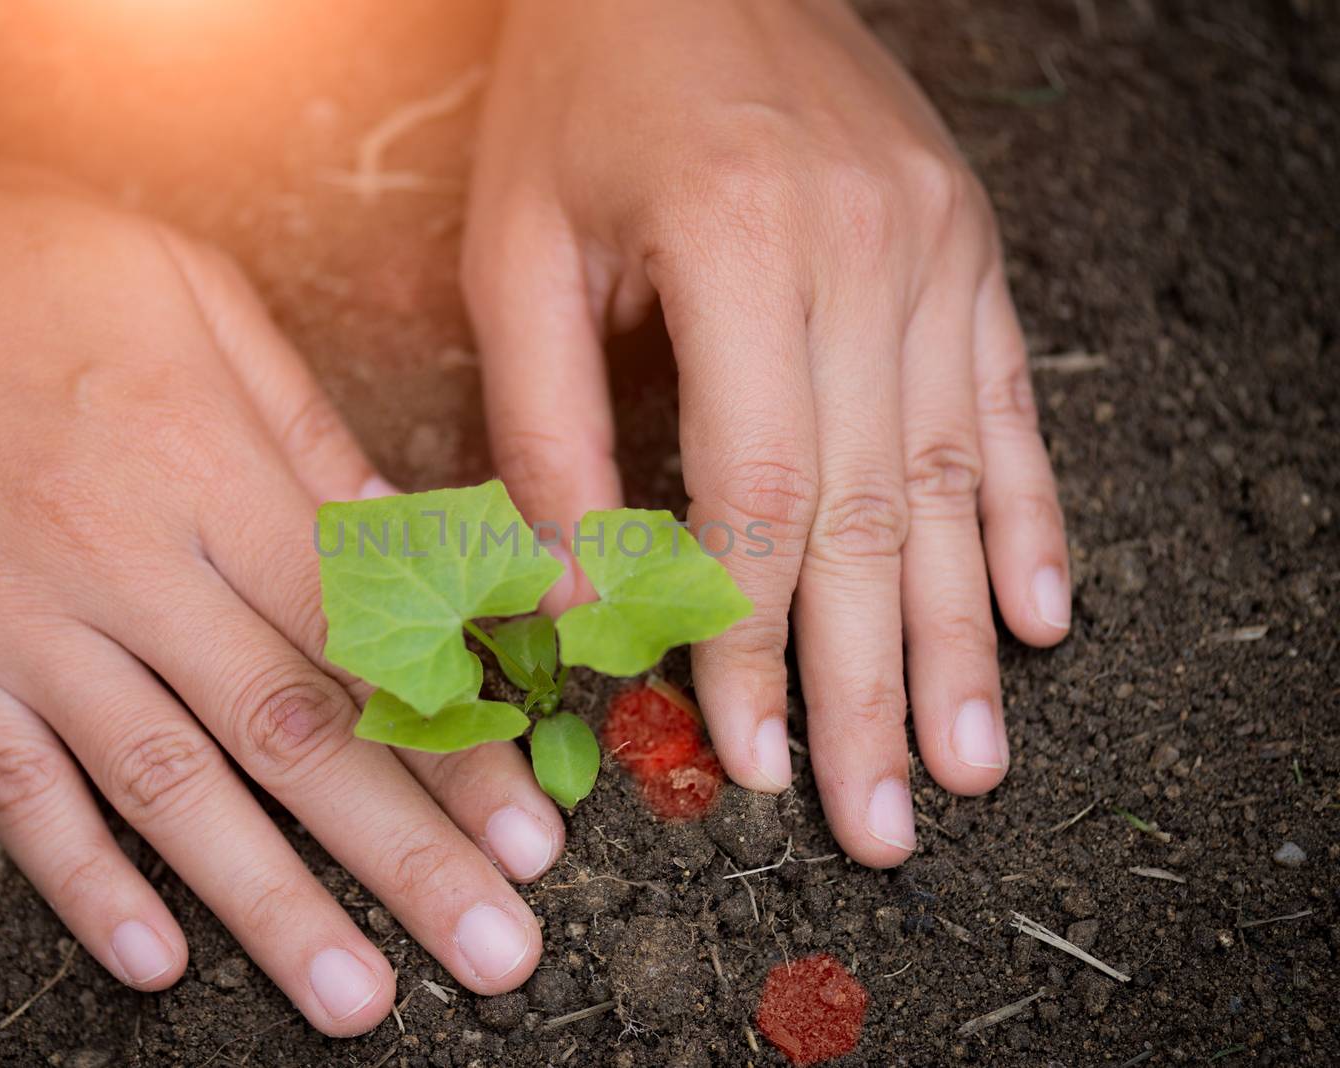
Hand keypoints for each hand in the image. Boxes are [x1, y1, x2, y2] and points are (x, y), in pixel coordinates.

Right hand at [0, 70, 559, 1034]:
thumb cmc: (22, 259)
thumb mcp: (197, 297)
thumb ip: (307, 432)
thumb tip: (408, 536)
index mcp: (209, 467)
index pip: (364, 635)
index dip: (455, 741)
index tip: (526, 830)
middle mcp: (124, 560)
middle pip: (290, 732)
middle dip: (405, 852)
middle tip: (493, 950)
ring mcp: (17, 620)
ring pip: (166, 787)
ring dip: (271, 904)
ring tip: (357, 996)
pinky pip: (9, 789)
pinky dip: (80, 879)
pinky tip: (152, 960)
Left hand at [462, 0, 1069, 865]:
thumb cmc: (580, 89)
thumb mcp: (518, 250)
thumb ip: (544, 433)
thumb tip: (570, 601)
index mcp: (743, 244)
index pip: (756, 499)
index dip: (749, 644)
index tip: (745, 757)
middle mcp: (867, 249)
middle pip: (872, 516)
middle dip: (870, 685)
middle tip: (883, 818)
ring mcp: (937, 246)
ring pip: (956, 481)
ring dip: (961, 636)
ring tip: (972, 759)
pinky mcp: (965, 245)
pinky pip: (1006, 404)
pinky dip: (1027, 518)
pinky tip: (1040, 615)